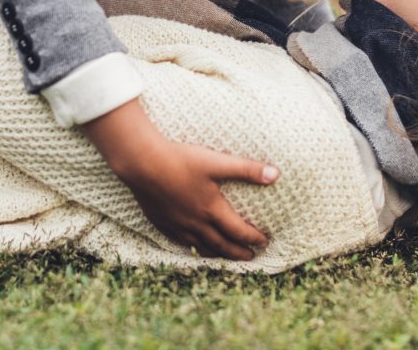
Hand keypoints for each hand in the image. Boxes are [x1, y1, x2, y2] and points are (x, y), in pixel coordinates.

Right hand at [80, 100, 278, 259]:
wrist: (142, 163)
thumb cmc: (180, 160)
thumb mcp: (216, 162)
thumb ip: (246, 169)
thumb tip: (275, 174)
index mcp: (211, 209)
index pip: (238, 230)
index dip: (254, 238)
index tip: (264, 242)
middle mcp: (196, 222)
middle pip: (221, 245)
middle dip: (238, 252)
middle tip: (251, 258)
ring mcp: (177, 224)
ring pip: (200, 247)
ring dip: (217, 254)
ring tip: (225, 257)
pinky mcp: (161, 220)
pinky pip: (179, 241)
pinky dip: (191, 247)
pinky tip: (192, 246)